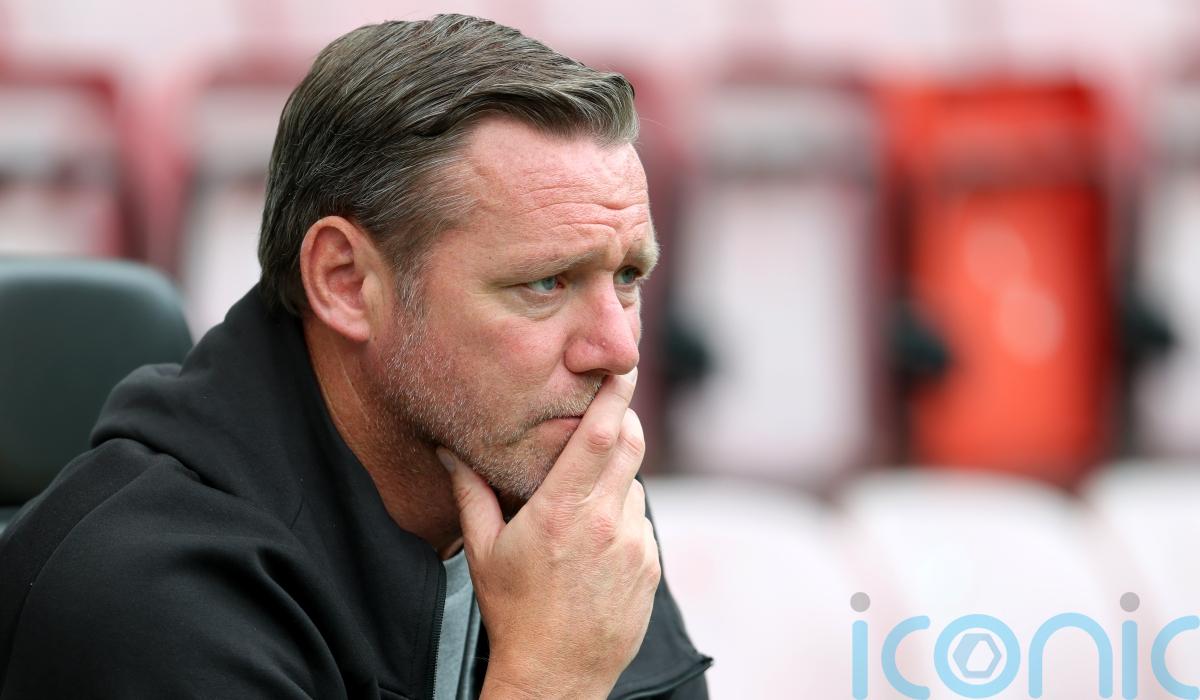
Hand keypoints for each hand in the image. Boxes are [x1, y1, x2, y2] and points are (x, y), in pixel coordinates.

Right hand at [441, 368, 659, 698]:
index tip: (623, 366)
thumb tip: (448, 448)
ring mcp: (633, 545)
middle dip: (622, 421)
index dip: (616, 395)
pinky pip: (641, 522)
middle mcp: (604, 522)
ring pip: (634, 485)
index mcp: (560, 511)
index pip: (600, 435)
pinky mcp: (650, 566)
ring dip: (615, 480)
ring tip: (581, 508)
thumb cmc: (513, 611)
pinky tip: (594, 546)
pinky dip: (622, 518)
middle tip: (606, 413)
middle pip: (631, 445)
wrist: (557, 676)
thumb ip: (470, 492)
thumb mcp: (481, 550)